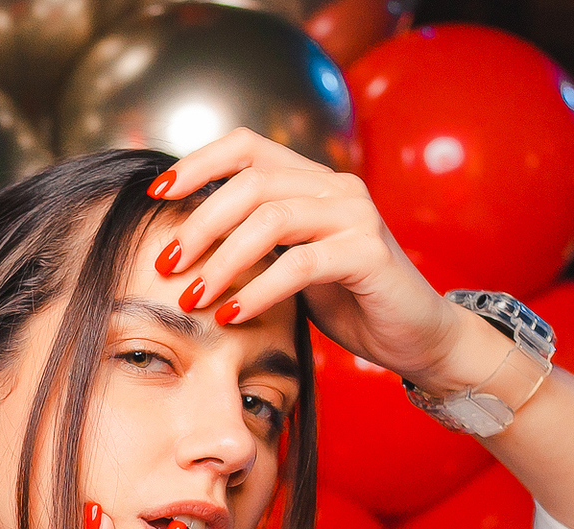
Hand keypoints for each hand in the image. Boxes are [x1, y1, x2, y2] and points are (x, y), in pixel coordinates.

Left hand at [146, 128, 485, 390]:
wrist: (416, 337)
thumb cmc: (349, 303)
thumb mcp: (291, 266)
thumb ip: (254, 245)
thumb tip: (184, 242)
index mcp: (313, 181)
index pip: (247, 146)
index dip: (199, 163)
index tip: (157, 194)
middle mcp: (336, 187)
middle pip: (251, 183)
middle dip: (200, 224)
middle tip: (167, 264)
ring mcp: (356, 216)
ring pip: (271, 218)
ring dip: (222, 260)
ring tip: (192, 296)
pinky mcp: (369, 254)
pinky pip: (299, 264)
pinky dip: (257, 290)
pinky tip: (231, 315)